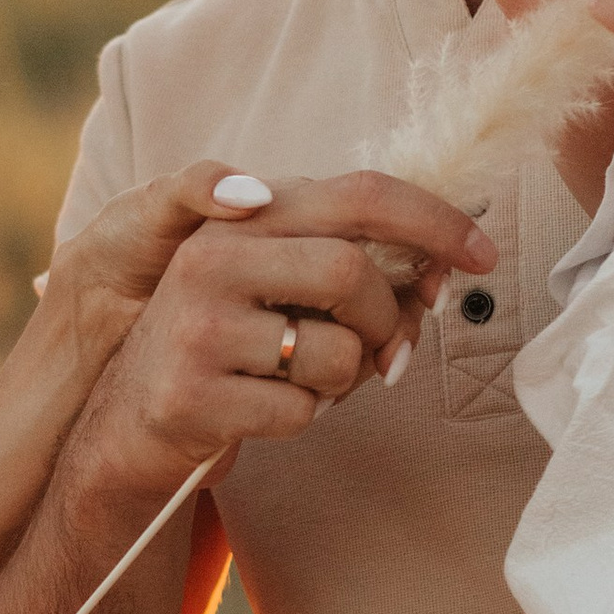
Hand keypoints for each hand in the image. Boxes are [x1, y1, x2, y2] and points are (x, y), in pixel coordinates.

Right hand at [77, 173, 496, 502]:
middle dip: (387, 320)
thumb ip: (352, 267)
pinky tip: (265, 409)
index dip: (433, 219)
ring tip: (305, 380)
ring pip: (336, 351)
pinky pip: (301, 411)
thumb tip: (439, 273)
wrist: (132, 420)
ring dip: (345, 379)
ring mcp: (197, 328)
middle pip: (351, 271)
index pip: (359, 193)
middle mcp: (210, 260)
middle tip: (386, 350)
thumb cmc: (231, 346)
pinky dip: (305, 418)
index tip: (482, 253)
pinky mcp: (192, 394)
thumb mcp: (279, 286)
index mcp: (241, 220)